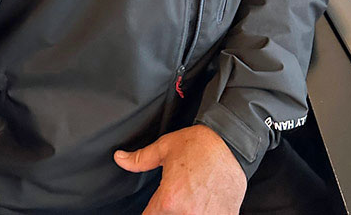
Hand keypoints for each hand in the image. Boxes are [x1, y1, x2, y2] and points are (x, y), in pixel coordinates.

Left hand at [114, 124, 246, 213]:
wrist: (232, 142)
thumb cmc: (199, 144)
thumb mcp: (165, 147)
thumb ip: (140, 159)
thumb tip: (119, 158)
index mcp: (169, 200)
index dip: (151, 211)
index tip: (155, 205)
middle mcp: (187, 214)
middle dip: (169, 210)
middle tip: (180, 193)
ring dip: (188, 210)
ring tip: (193, 196)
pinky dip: (206, 211)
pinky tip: (206, 201)